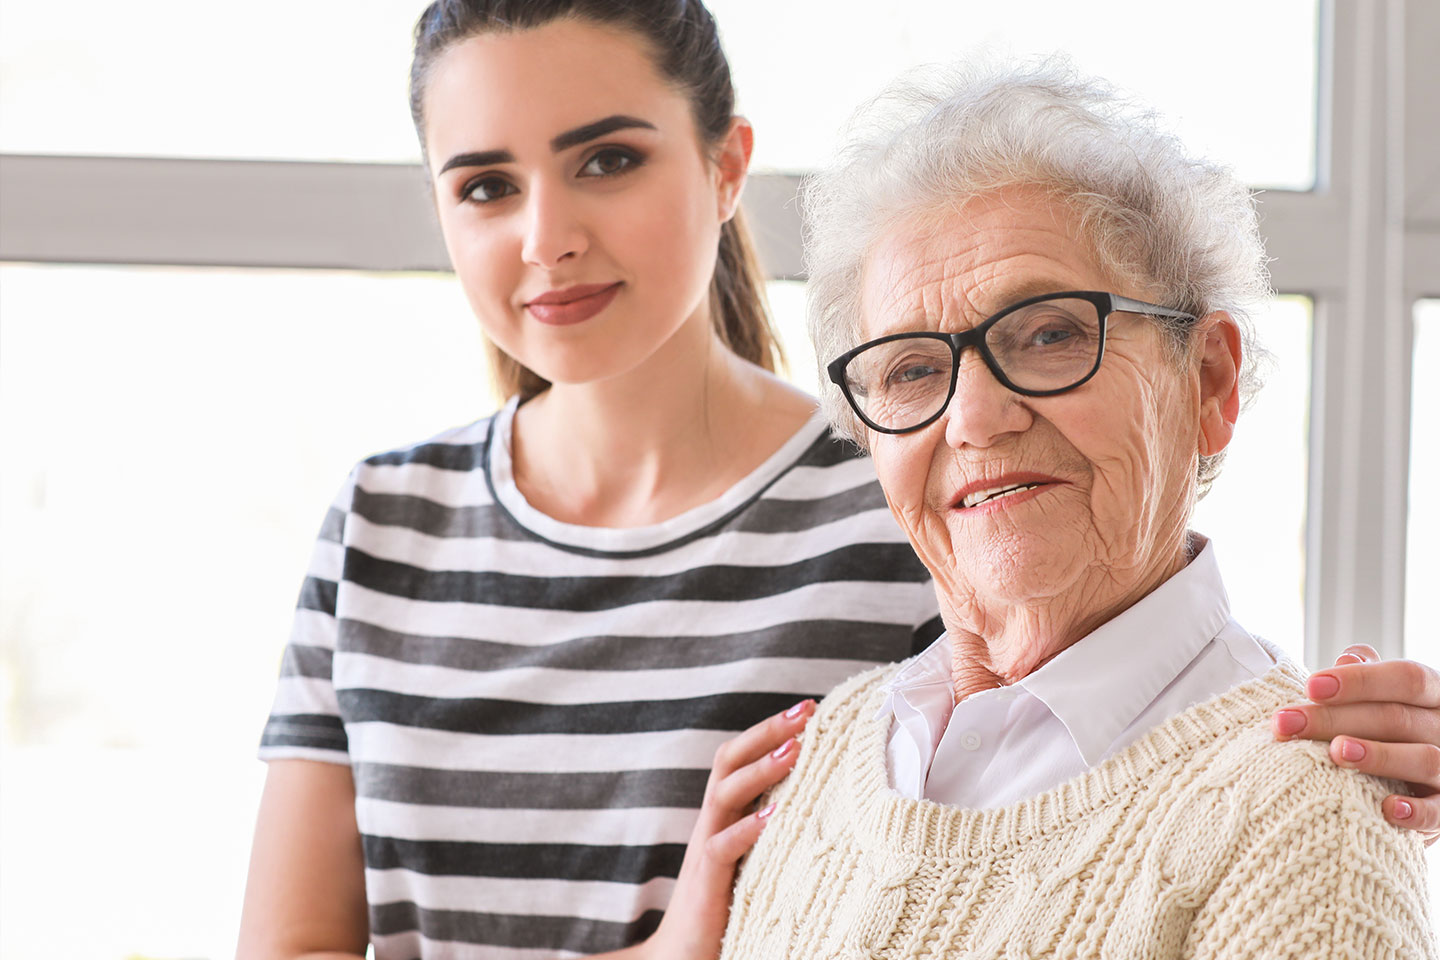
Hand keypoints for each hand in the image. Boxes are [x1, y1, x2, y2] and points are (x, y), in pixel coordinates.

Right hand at [639, 699, 814, 959]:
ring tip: (796, 748)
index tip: (808, 708)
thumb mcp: (754, 857)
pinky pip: (723, 846)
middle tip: (806, 710)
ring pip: (726, 794)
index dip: (768, 730)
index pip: (738, 758)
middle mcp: (712, 823)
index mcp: (723, 815)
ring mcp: (706, 849)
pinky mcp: (707, 882)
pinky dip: (748, 827)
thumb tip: (820, 799)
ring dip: (761, 768)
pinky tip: (775, 814)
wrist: (681, 955)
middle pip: (729, 761)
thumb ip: (772, 827)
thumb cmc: (727, 905)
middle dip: (766, 731)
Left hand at [1272, 644, 1439, 841]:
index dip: (1360, 681)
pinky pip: (1439, 811)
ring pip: (1424, 759)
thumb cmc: (1386, 726)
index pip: (1406, 678)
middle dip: (1337, 719)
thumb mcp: (1382, 696)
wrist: (1414, 777)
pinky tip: (1387, 808)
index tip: (1310, 687)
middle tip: (1287, 723)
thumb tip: (1349, 658)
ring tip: (1336, 752)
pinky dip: (1416, 811)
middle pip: (1397, 718)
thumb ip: (1366, 676)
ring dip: (1378, 756)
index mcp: (1433, 694)